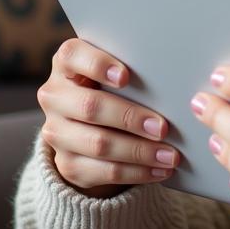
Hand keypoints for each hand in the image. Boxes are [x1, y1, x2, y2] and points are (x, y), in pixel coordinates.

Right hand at [37, 37, 180, 198]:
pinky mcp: (66, 164)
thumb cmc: (115, 85)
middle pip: (90, 106)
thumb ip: (134, 65)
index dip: (98, 66)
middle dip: (130, 118)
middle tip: (162, 128)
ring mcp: (56, 132)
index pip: (72, 57)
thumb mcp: (116, 70)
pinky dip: (136, 172)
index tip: (126, 76)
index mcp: (67, 64)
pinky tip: (160, 170)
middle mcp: (55, 96)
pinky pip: (103, 171)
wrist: (88, 123)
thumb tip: (174, 74)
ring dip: (139, 152)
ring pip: (98, 144)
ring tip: (170, 155)